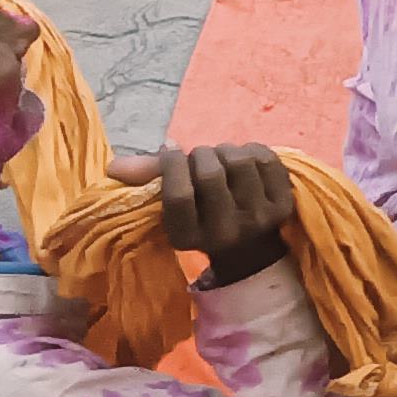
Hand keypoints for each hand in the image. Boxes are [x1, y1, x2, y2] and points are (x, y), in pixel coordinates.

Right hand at [113, 144, 296, 287]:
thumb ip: (147, 182)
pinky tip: (245, 157)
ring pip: (239, 162)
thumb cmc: (201, 218)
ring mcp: (258, 219)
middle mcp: (224, 233)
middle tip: (199, 155)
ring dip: (226, 149)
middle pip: (209, 174)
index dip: (172, 165)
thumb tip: (114, 165)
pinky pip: (265, 159)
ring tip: (221, 155)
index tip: (171, 152)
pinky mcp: (282, 205)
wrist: (249, 247)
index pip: (178, 195)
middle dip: (201, 154)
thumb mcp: (173, 208)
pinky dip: (252, 149)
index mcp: (188, 238)